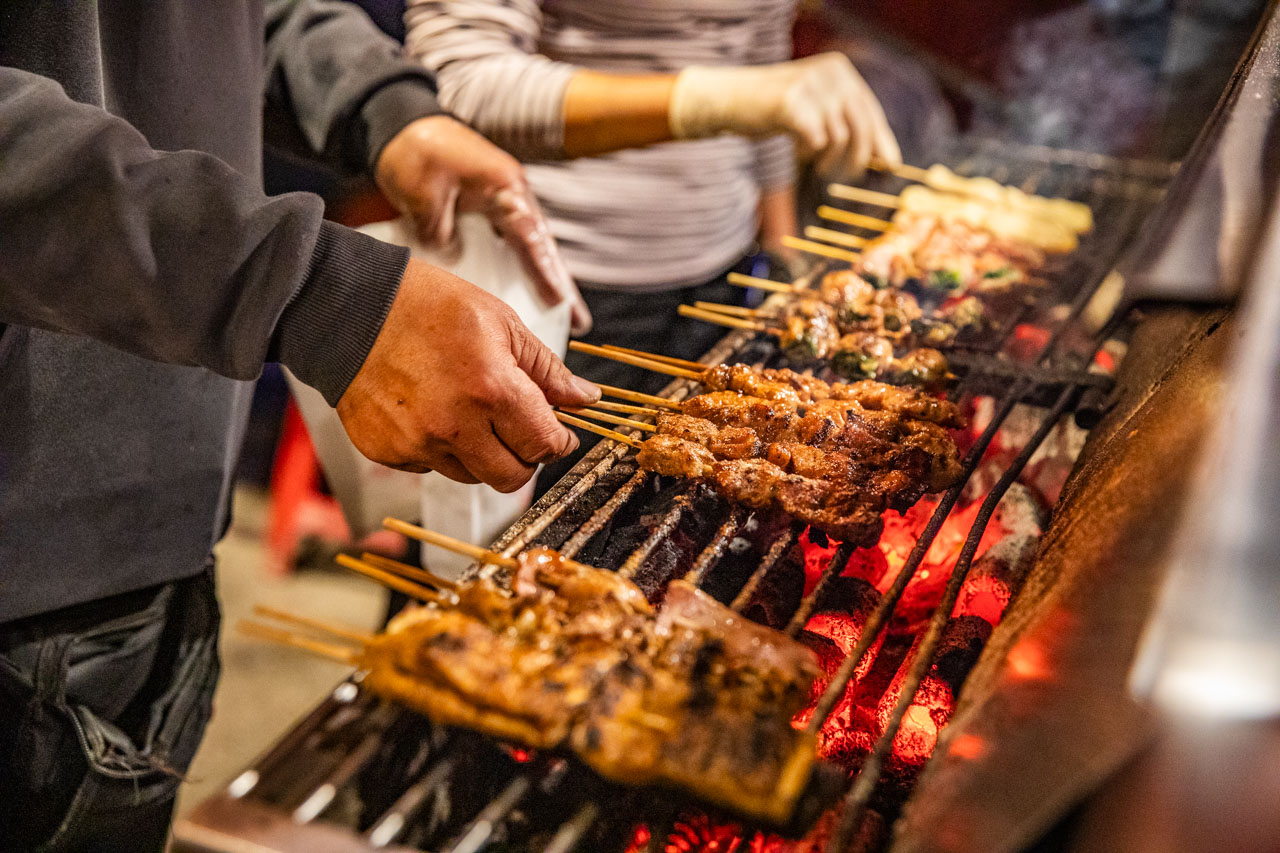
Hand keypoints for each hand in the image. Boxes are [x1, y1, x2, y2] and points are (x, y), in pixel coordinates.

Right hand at [336, 257, 600, 490]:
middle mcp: (454, 425)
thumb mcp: (501, 321)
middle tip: (520, 430)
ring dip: (482, 453)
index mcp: (490, 389)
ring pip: (471, 476)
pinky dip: (440, 448)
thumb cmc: (425, 304)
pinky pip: (430, 467)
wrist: (348, 306)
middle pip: (511, 478)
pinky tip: (431, 409)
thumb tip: (584, 399)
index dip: (557, 441)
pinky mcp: (387, 452)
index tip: (557, 433)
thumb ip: (546, 369)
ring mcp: (417, 443)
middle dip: (524, 458)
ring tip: (469, 410)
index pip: (544, 445)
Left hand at [375, 115, 591, 333]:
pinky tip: (531, 293)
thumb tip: (453, 258)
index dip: (545, 272)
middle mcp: (512, 194)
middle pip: (543, 247)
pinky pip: (514, 245)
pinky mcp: (490, 208)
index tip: (559, 303)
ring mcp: (504, 201)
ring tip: (567, 316)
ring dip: (549, 279)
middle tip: (580, 322)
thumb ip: (440, 231)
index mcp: (504, 186)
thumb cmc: (416, 152)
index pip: (530, 237)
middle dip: (561, 285)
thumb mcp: (423, 195)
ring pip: (533, 248)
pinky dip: (526, 268)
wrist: (401, 125)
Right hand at [669, 52, 900, 177]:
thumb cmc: (775, 109)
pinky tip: (797, 150)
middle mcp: (831, 73)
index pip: (870, 110)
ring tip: (813, 161)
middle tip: (845, 176)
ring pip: (839, 138)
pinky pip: (816, 141)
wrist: (730, 98)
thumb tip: (884, 156)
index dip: (881, 141)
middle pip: (861, 126)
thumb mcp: (816, 109)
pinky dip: (808, 152)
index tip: (889, 165)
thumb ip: (846, 123)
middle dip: (856, 158)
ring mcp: (812, 86)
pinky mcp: (793, 104)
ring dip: (828, 159)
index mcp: (840, 70)